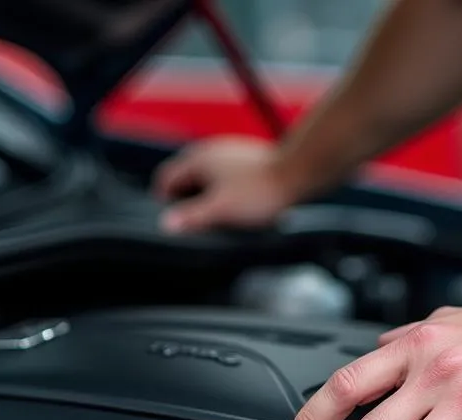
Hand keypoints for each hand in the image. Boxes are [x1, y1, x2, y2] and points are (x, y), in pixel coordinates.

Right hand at [152, 136, 299, 234]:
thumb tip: (165, 225)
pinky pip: (225, 180)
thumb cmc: (260, 191)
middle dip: (186, 202)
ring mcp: (228, 154)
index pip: (166, 180)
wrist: (297, 173)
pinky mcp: (245, 161)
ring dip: (207, 199)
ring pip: (206, 180)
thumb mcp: (220, 209)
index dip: (164, 204)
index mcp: (197, 159)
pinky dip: (224, 194)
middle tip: (196, 226)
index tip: (174, 223)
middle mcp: (210, 151)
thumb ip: (192, 218)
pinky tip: (237, 208)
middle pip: (185, 180)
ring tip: (218, 219)